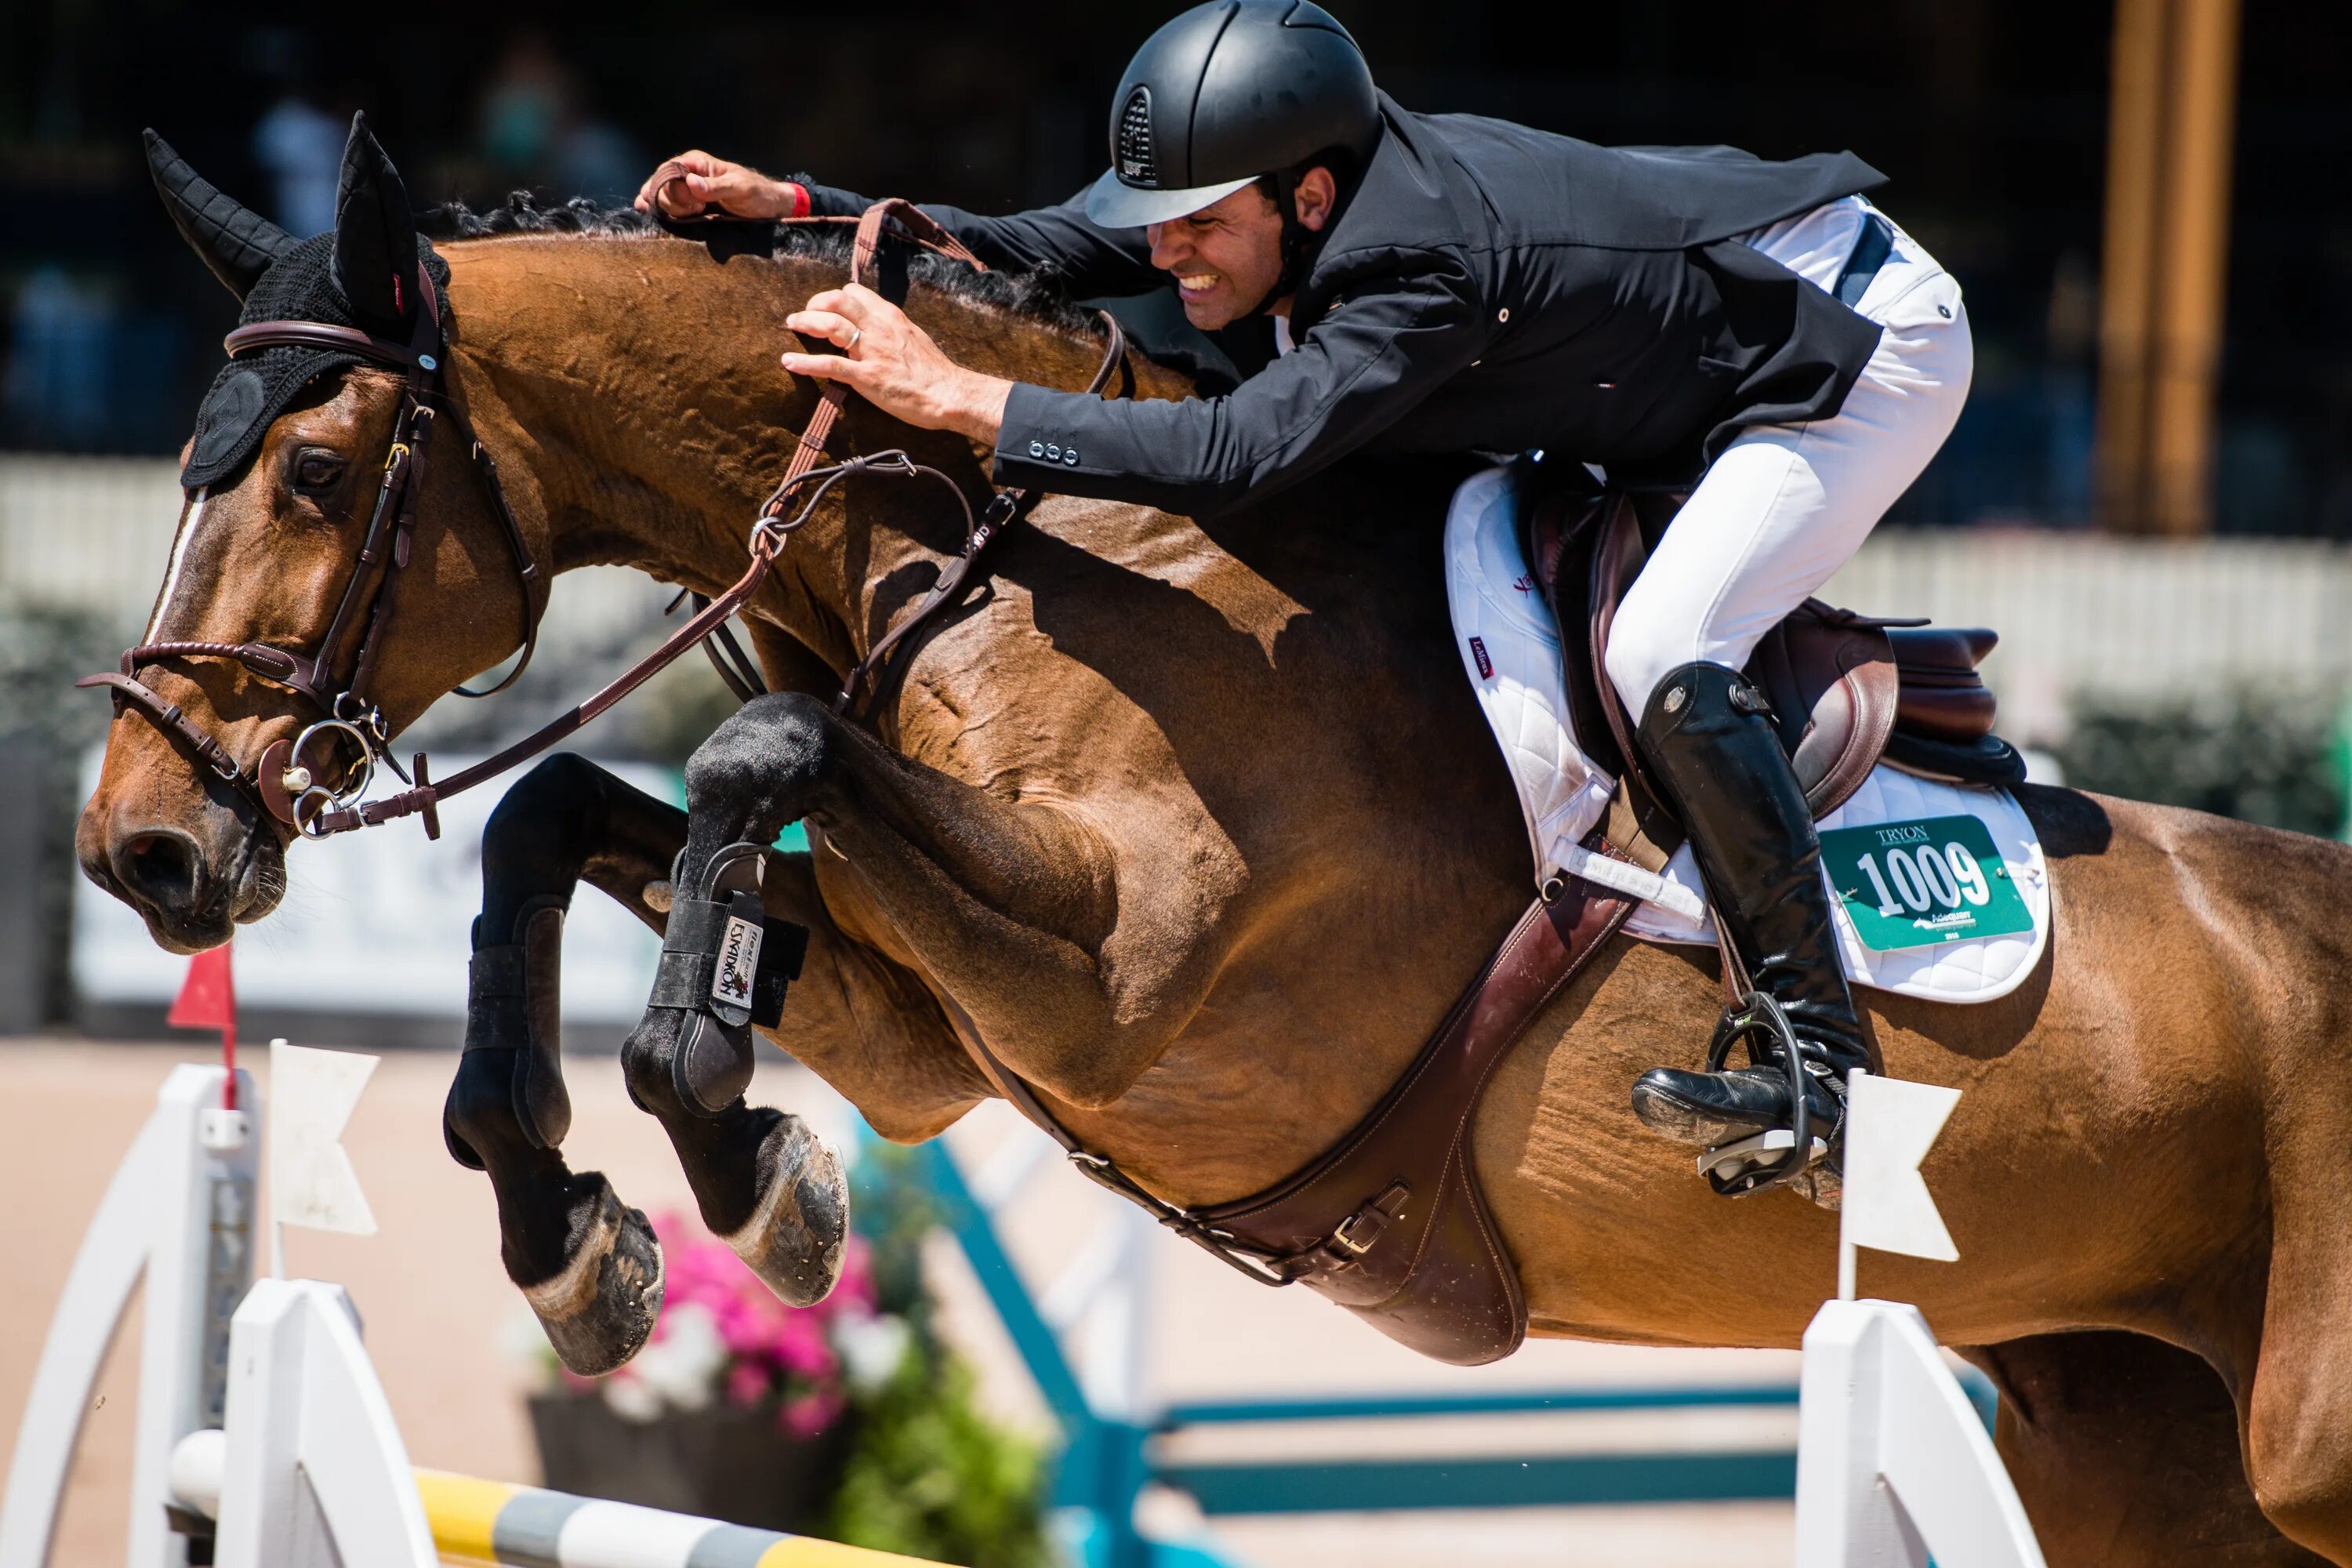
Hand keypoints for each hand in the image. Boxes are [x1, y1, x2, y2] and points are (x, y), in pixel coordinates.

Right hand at [633, 150, 796, 220]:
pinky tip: (644, 210)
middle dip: (672, 201)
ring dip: (670, 208)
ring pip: (662, 195)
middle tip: (696, 211)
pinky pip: (666, 202)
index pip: (669, 171)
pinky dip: (655, 206)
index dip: (673, 189)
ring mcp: (686, 187)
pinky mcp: (688, 202)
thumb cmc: (755, 193)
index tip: (693, 205)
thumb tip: (691, 183)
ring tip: (694, 213)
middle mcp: (687, 172)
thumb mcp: (739, 189)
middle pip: (662, 184)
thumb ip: (716, 187)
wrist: (766, 205)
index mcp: (697, 162)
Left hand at [783, 285, 1011, 444]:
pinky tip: (789, 362)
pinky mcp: (868, 377)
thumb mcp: (913, 339)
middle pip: (838, 301)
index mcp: (890, 317)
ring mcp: (872, 352)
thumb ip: (892, 331)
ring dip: (806, 323)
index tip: (825, 309)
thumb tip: (877, 330)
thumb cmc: (934, 372)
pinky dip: (806, 363)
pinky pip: (831, 365)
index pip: (855, 293)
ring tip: (791, 326)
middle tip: (802, 316)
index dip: (835, 298)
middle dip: (815, 304)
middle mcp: (879, 328)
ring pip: (831, 325)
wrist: (949, 394)